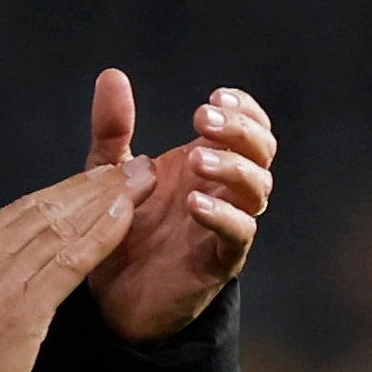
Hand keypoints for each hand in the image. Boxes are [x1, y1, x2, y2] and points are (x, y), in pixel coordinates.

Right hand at [0, 157, 153, 371]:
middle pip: (47, 209)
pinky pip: (68, 263)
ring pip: (61, 228)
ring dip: (105, 201)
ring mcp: (4, 279)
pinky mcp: (25, 308)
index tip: (97, 175)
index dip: (65, 189)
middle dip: (93, 186)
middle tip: (134, 166)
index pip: (23, 209)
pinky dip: (99, 236)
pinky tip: (125, 215)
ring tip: (140, 180)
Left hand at [80, 73, 271, 341]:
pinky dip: (223, 215)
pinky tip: (195, 202)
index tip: (215, 97)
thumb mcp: (109, 170)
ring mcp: (225, 225)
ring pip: (258, 190)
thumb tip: (112, 74)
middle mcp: (223, 190)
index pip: (250, 126)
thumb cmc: (120, 227)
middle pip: (262, 151)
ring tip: (197, 158)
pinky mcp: (217, 262)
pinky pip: (238, 235)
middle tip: (203, 119)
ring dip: (233, 168)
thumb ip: (113, 127)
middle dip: (240, 130)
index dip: (243, 109)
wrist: (111, 297)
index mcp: (207, 161)